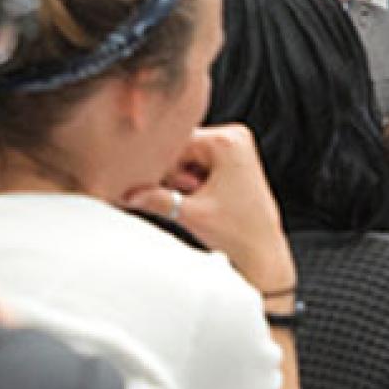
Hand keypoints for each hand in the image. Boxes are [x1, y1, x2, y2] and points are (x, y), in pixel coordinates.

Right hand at [123, 124, 295, 295]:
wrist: (263, 251)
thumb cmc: (238, 232)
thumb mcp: (189, 214)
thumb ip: (154, 198)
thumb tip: (125, 192)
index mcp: (227, 141)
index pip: (173, 142)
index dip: (156, 166)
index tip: (141, 184)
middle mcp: (235, 136)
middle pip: (180, 148)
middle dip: (171, 174)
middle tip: (184, 197)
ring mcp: (237, 146)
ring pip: (186, 157)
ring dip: (180, 179)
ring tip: (196, 200)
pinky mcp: (235, 160)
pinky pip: (199, 163)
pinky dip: (191, 181)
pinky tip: (199, 197)